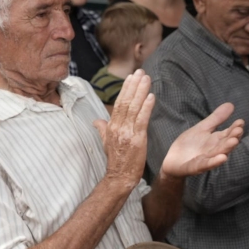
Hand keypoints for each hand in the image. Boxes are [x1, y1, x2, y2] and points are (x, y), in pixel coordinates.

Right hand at [93, 70, 154, 189]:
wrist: (119, 176)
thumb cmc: (115, 160)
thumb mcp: (105, 142)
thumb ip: (102, 128)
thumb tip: (96, 120)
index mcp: (111, 126)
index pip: (118, 103)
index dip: (126, 89)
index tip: (132, 77)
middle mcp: (117, 127)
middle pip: (125, 102)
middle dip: (134, 85)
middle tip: (141, 72)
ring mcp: (127, 133)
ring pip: (133, 108)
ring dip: (141, 91)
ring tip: (147, 78)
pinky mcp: (137, 139)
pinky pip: (142, 120)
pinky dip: (146, 107)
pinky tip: (151, 97)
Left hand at [162, 103, 244, 177]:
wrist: (173, 161)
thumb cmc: (189, 145)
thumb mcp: (202, 128)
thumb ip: (216, 119)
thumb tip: (231, 104)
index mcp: (216, 140)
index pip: (228, 133)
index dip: (235, 128)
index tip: (240, 121)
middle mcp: (214, 150)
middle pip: (226, 143)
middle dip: (233, 137)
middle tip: (239, 130)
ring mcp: (206, 159)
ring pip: (218, 154)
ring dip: (226, 148)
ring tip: (234, 142)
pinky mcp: (196, 167)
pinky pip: (206, 165)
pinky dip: (214, 162)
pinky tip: (222, 158)